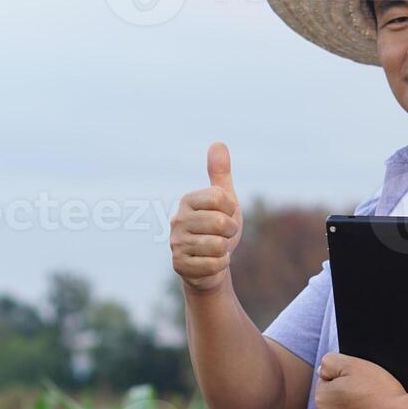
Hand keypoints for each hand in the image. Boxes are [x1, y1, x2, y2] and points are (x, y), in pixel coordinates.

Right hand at [170, 141, 243, 292]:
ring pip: (218, 245)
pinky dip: (220, 265)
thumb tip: (218, 143)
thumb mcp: (224, 201)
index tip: (225, 215)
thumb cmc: (218, 230)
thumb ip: (220, 174)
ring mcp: (176, 243)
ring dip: (224, 250)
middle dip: (230, 232)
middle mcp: (177, 220)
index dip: (231, 210)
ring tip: (216, 248)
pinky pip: (214, 264)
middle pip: (220, 223)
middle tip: (222, 235)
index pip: (220, 198)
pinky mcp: (179, 265)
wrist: (211, 264)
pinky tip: (210, 262)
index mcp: (187, 200)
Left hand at [314, 353, 407, 408]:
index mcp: (321, 399)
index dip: (345, 381)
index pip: (327, 384)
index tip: (361, 385)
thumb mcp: (353, 364)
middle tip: (367, 398)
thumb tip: (322, 372)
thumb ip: (329, 363)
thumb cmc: (380, 393)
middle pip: (332, 405)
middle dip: (344, 400)